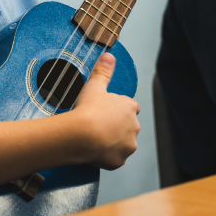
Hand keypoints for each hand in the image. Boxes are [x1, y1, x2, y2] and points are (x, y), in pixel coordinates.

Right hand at [71, 54, 139, 169]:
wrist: (81, 135)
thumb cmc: (88, 110)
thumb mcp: (94, 86)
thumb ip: (103, 71)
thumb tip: (109, 56)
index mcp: (130, 108)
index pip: (131, 106)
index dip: (118, 108)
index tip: (106, 110)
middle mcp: (134, 127)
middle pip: (128, 125)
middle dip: (116, 125)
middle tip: (98, 124)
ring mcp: (127, 145)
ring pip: (123, 142)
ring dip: (113, 140)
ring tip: (95, 137)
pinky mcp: (119, 160)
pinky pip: (114, 157)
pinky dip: (107, 155)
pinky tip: (94, 150)